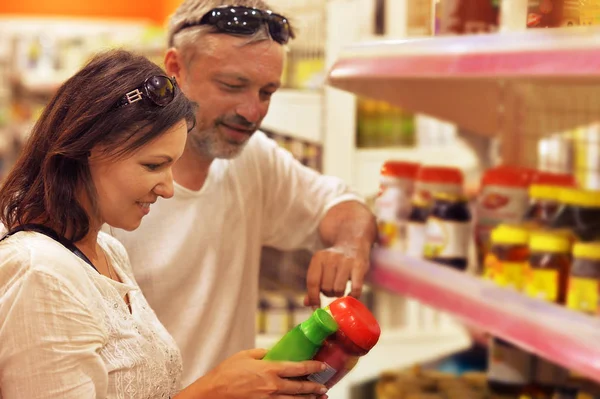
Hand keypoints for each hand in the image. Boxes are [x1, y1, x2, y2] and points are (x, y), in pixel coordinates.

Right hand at [192, 349, 328, 398]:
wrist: (213, 393)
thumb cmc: (226, 373)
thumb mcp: (245, 355)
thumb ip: (262, 353)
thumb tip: (272, 352)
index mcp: (270, 369)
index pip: (298, 368)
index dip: (313, 367)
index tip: (322, 366)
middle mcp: (273, 386)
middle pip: (300, 387)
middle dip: (315, 387)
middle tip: (324, 386)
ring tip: (319, 397)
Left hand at [304, 243, 370, 307]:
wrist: (353, 242)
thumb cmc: (334, 261)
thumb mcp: (321, 267)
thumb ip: (314, 285)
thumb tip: (308, 303)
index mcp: (318, 258)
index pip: (312, 281)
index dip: (313, 297)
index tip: (315, 308)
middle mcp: (331, 258)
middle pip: (325, 287)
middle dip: (328, 293)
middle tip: (332, 291)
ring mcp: (346, 261)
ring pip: (338, 289)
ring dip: (339, 294)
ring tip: (340, 289)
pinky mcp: (360, 266)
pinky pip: (355, 288)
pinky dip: (352, 296)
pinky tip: (351, 295)